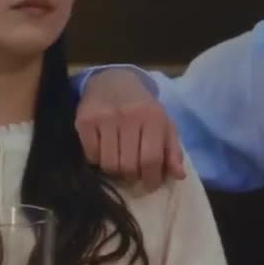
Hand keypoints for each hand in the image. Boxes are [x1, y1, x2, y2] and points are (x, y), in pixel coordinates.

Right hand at [75, 68, 184, 188]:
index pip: (151, 159)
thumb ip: (173, 150)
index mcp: (153, 117)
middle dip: (132, 176)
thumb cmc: (143, 108)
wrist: (113, 81)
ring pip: (109, 164)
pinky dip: (98, 160)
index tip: (150, 183)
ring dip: (115, 170)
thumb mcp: (164, 124)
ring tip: (119, 161)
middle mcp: (128, 115)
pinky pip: (91, 155)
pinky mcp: (84, 120)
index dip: (151, 178)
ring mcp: (104, 117)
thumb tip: (179, 176)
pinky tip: (104, 150)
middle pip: (128, 165)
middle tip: (133, 172)